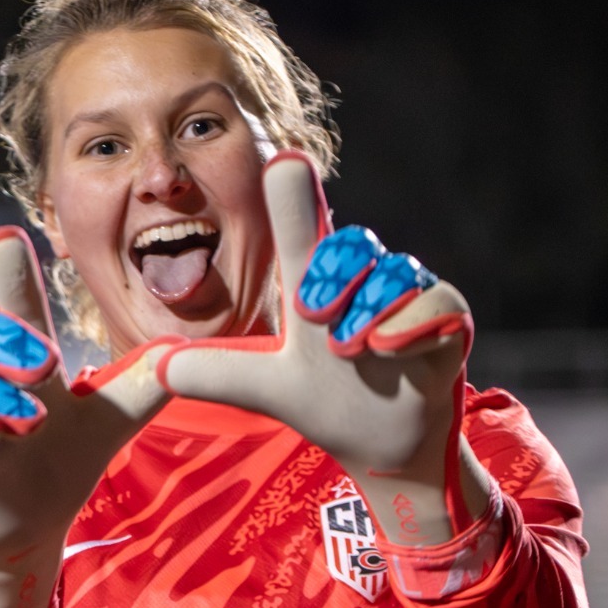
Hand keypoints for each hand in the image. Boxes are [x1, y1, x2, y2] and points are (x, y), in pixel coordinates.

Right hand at [0, 226, 169, 607]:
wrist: (21, 532)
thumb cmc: (58, 467)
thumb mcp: (108, 425)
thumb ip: (141, 387)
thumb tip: (183, 350)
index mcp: (23, 362)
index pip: (16, 310)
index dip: (9, 276)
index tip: (4, 238)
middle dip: (14, 344)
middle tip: (45, 366)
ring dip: (0, 398)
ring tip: (31, 422)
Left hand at [157, 152, 490, 545]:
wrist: (379, 445)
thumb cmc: (323, 401)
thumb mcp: (261, 388)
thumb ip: (214, 373)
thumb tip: (159, 365)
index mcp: (316, 285)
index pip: (300, 231)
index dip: (293, 198)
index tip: (283, 162)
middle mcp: (363, 279)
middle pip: (349, 244)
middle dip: (330, 276)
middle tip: (313, 316)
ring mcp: (408, 296)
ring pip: (393, 274)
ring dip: (367, 312)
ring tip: (351, 350)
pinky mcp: (448, 318)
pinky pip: (436, 302)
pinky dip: (411, 324)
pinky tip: (389, 349)